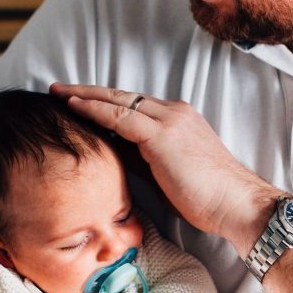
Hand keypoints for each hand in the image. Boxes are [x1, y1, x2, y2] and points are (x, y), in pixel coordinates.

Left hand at [50, 83, 276, 253]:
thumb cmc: (208, 198)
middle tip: (58, 89)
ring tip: (56, 92)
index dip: (104, 102)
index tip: (78, 102)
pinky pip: (120, 117)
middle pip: (122, 96)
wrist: (236, 203)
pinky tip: (72, 107)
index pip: (134, 105)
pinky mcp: (162, 135)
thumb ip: (144, 159)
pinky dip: (94, 110)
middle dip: (88, 91)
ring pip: (118, 101)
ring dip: (84, 95)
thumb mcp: (169, 173)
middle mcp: (174, 113)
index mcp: (178, 120)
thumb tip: (116, 156)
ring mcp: (169, 120)